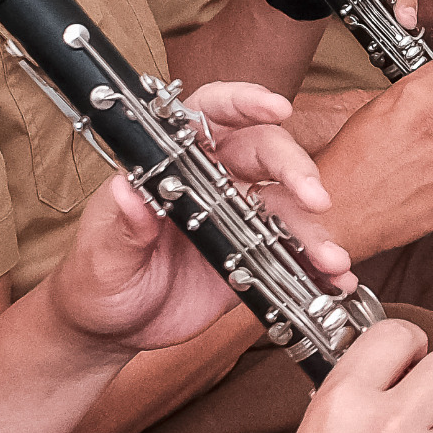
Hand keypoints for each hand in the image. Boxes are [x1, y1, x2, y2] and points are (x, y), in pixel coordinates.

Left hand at [41, 98, 351, 356]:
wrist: (112, 329)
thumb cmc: (97, 279)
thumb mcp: (101, 251)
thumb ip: (120, 222)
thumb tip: (123, 187)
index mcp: (172, 164)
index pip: (209, 115)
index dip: (244, 103)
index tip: (276, 107)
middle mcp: (211, 182)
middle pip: (264, 154)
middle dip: (296, 169)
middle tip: (314, 195)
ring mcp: (237, 219)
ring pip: (287, 208)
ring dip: (314, 229)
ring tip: (330, 258)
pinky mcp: (253, 258)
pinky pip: (291, 254)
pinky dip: (317, 266)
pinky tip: (335, 278)